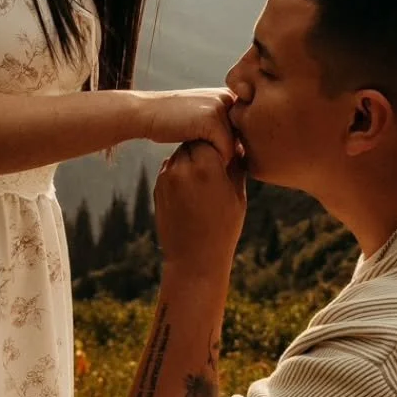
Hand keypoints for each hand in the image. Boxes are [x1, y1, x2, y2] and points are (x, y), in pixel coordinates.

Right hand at [137, 89, 240, 164]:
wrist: (145, 113)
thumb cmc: (171, 121)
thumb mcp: (202, 119)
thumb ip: (223, 127)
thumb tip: (244, 150)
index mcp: (229, 95)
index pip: (245, 130)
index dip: (232, 145)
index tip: (212, 147)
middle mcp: (229, 97)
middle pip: (243, 139)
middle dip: (228, 150)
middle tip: (205, 150)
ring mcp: (222, 106)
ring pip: (237, 146)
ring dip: (220, 155)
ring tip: (197, 147)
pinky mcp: (212, 119)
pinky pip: (226, 151)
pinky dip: (214, 159)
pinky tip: (195, 150)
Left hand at [153, 140, 247, 275]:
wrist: (193, 260)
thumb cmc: (223, 229)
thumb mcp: (237, 196)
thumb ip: (236, 167)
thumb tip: (239, 146)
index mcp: (207, 167)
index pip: (211, 136)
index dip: (221, 142)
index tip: (229, 153)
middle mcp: (183, 168)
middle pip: (193, 141)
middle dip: (205, 147)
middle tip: (218, 161)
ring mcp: (166, 178)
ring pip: (180, 153)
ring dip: (192, 158)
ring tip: (206, 177)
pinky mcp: (158, 188)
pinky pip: (170, 168)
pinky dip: (181, 171)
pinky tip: (193, 189)